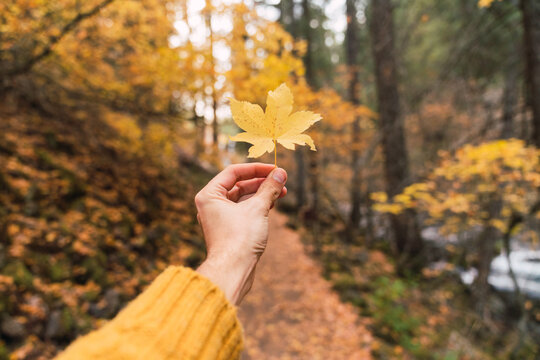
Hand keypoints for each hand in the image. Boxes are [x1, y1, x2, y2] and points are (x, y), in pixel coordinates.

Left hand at [195, 163, 286, 304]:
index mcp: (209, 195)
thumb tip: (280, 174)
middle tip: (282, 180)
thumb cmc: (239, 239)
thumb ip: (269, 188)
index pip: (233, 172)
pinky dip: (258, 207)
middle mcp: (211, 205)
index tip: (274, 168)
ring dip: (262, 194)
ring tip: (282, 192)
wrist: (233, 271)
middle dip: (262, 182)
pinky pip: (244, 211)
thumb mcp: (258, 208)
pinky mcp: (229, 230)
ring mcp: (220, 219)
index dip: (256, 168)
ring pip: (243, 199)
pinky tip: (272, 204)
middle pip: (239, 185)